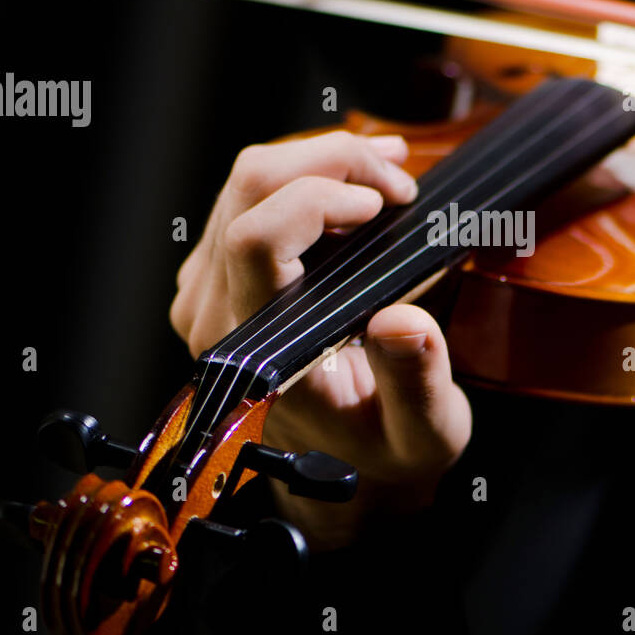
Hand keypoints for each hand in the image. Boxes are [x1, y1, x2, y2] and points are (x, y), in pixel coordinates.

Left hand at [170, 131, 471, 548]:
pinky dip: (306, 178)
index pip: (256, 240)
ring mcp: (209, 293)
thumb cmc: (385, 452)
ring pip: (248, 182)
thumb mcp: (424, 432)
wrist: (350, 474)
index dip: (319, 198)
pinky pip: (249, 198)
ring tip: (389, 174)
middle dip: (333, 160)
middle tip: (402, 181)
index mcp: (258, 356)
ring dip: (322, 161)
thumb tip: (402, 321)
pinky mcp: (219, 277)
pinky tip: (357, 190)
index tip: (385, 203)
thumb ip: (415, 382)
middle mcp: (217, 318)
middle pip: (251, 188)